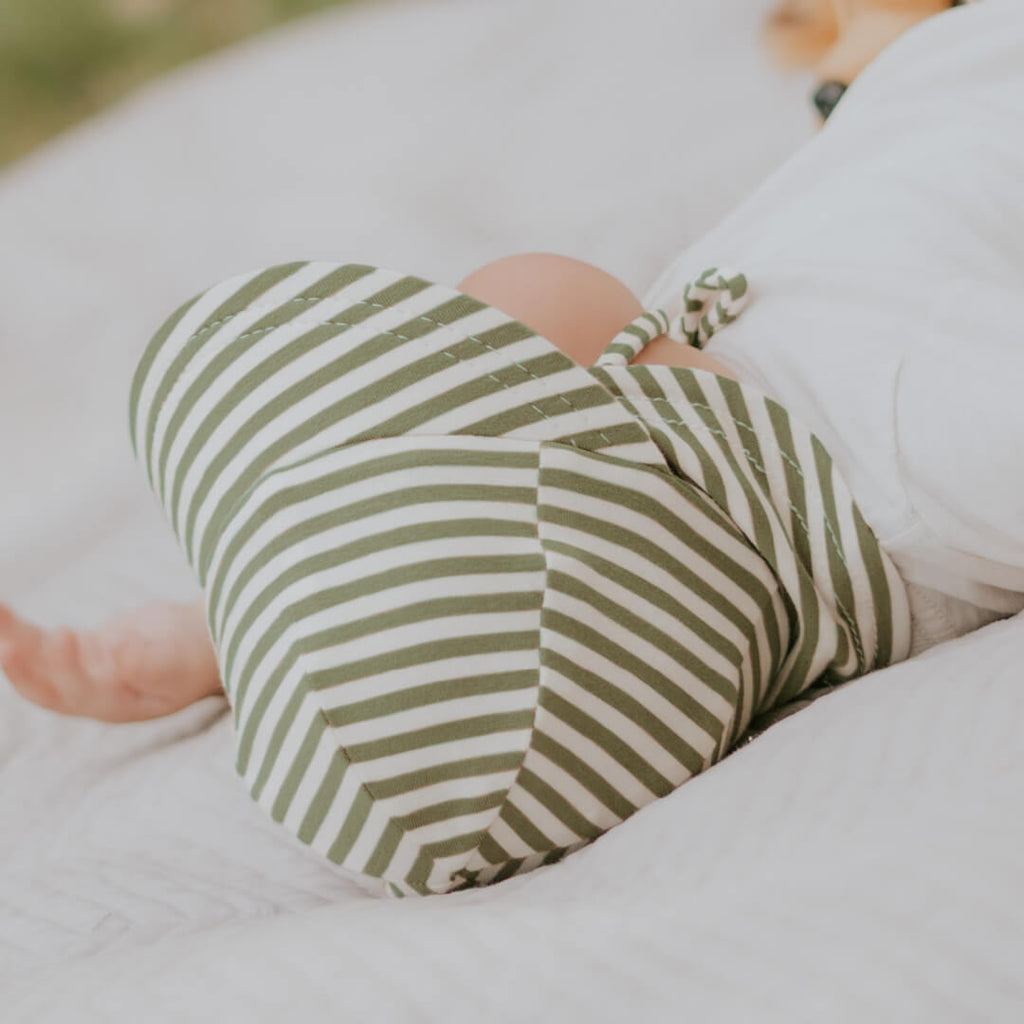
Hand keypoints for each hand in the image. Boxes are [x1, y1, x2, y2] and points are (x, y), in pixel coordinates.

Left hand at [0, 600, 223, 722]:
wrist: (206, 643)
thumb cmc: (199, 655)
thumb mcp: (181, 661)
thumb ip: (151, 662)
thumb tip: (117, 657)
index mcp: (119, 705)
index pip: (82, 692)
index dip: (68, 669)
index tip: (64, 634)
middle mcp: (93, 695)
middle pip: (47, 686)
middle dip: (23, 665)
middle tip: (8, 640)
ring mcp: (83, 672)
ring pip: (36, 663)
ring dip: (11, 641)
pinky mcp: (80, 650)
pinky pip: (40, 642)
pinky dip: (18, 628)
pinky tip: (2, 612)